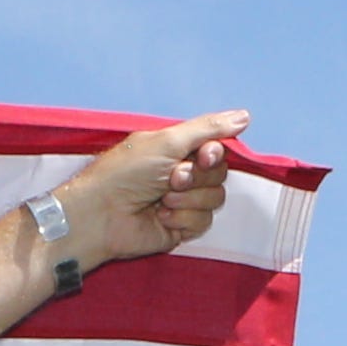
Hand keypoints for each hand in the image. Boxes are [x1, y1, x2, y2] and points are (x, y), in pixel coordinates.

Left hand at [59, 108, 251, 265]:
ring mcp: (182, 202)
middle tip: (172, 179)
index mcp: (175, 151)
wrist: (101, 215)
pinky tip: (161, 217)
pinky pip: (204, 221)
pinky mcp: (180, 228)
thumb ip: (207, 129)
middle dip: (198, 177)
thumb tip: (245, 116)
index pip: (215, 148)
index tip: (203, 155)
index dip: (215, 153)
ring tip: (161, 199)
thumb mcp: (167, 141)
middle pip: (220, 173)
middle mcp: (181, 175)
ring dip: (189, 197)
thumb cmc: (124, 173)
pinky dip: (183, 218)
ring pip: (216, 198)